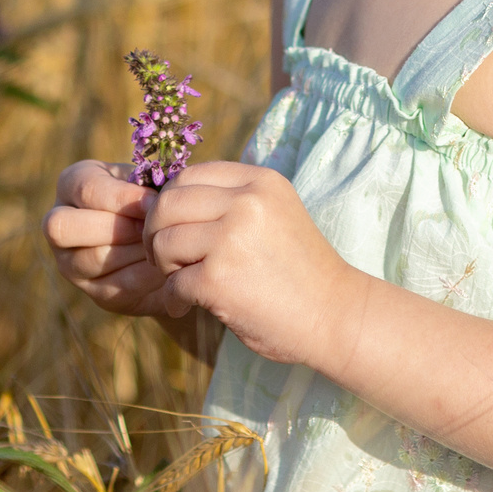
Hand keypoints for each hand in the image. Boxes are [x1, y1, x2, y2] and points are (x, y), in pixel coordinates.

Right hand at [43, 159, 171, 317]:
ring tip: (164, 243)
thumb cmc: (153, 196)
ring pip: (92, 259)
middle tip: (150, 227)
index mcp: (71, 184)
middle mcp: (58, 224)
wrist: (166, 237)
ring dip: (134, 251)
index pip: (85, 190)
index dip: (122, 198)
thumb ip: (147, 183)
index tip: (154, 202)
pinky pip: (117, 286)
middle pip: (63, 228)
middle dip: (115, 228)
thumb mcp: (147, 179)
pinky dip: (147, 275)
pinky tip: (167, 264)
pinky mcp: (96, 293)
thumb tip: (157, 202)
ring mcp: (71, 263)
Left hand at [145, 161, 361, 368]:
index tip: (175, 229)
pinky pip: (171, 284)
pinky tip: (187, 307)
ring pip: (164, 242)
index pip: (188, 175)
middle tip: (166, 259)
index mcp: (260, 181)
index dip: (170, 203)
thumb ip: (232, 201)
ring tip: (182, 283)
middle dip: (156, 234)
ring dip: (164, 268)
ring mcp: (231, 239)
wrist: (336, 315)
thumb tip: (165, 201)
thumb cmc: (300, 270)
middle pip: (167, 204)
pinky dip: (173, 300)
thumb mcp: (275, 214)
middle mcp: (247, 202)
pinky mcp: (218, 279)